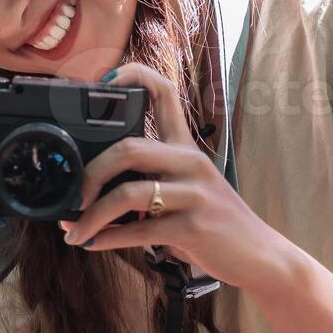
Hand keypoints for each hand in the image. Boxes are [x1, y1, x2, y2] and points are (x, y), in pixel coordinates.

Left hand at [59, 63, 297, 291]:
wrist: (259, 255)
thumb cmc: (214, 222)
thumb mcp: (188, 189)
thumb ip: (150, 180)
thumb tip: (91, 191)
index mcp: (186, 147)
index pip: (164, 92)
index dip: (132, 77)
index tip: (101, 82)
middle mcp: (190, 162)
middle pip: (128, 148)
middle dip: (91, 173)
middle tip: (73, 196)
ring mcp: (193, 194)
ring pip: (128, 193)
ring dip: (92, 217)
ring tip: (74, 231)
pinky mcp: (193, 227)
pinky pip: (139, 231)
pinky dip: (107, 239)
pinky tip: (93, 244)